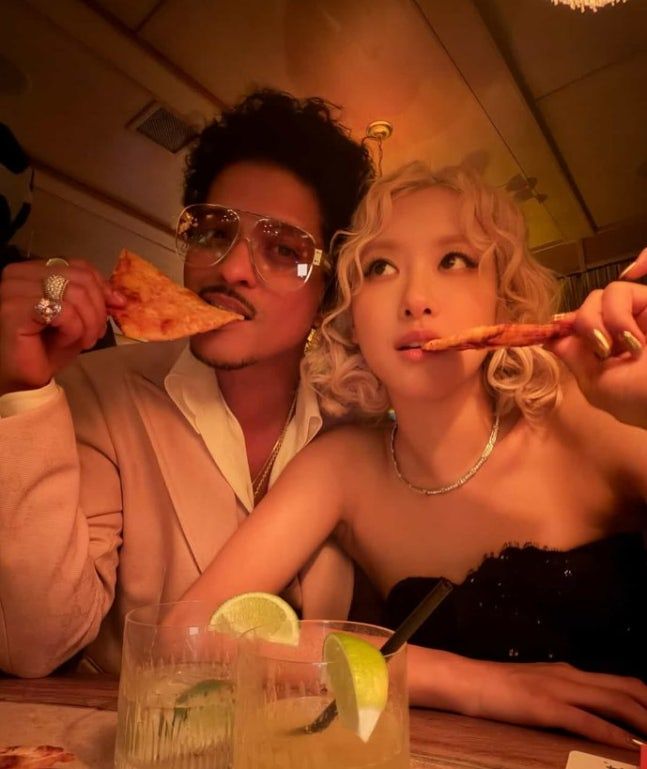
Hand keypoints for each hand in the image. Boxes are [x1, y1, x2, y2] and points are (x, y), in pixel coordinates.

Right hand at [0, 258, 125, 394]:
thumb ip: (94, 300)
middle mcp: (17, 273)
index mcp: (31, 270)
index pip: (78, 266)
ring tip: (83, 341)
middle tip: (96, 334)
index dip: (102, 286)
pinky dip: (74, 330)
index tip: (117, 306)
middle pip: (80, 279)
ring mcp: (13, 290)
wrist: (24, 378)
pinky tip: (64, 342)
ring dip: (88, 323)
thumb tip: (120, 298)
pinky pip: (64, 312)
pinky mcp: (13, 309)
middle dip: (98, 310)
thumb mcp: (78, 318)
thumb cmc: (46, 348)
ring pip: (75, 295)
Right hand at [470, 659, 646, 748]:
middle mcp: (571, 677)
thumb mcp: (539, 687)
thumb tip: (589, 716)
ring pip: (613, 701)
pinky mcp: (544, 707)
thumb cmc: (500, 688)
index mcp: (571, 673)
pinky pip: (585, 721)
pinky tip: (628, 745)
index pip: (622, 683)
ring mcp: (558, 690)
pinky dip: (611, 733)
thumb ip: (564, 697)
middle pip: (626, 689)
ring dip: (642, 721)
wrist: (467, 680)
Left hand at [548, 248, 646, 427]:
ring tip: (622, 346)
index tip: (550, 333)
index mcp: (608, 351)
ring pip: (602, 294)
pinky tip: (633, 338)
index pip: (578, 326)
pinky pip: (622, 289)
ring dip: (602, 319)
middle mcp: (622, 330)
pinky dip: (617, 312)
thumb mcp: (599, 385)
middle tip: (600, 348)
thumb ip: (576, 359)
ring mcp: (639, 314)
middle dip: (584, 324)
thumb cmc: (641, 402)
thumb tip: (550, 339)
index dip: (563, 326)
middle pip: (587, 305)